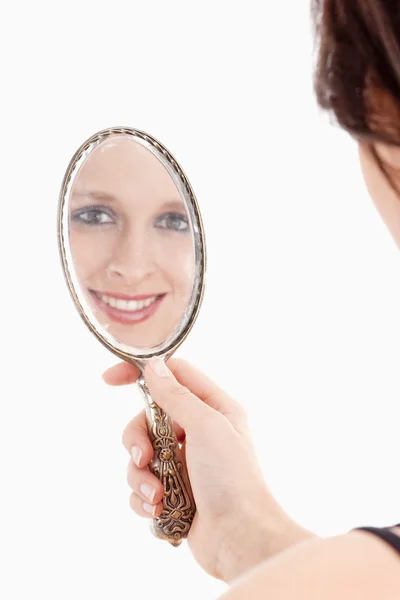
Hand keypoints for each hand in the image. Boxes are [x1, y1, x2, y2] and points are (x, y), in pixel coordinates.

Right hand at [103, 358, 313, 581]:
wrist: (240, 540)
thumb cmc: (232, 479)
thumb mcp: (206, 427)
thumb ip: (176, 396)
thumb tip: (153, 367)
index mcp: (213, 408)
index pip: (173, 375)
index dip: (142, 373)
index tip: (110, 379)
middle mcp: (198, 432)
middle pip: (148, 419)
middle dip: (138, 440)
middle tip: (144, 458)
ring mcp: (184, 463)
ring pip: (141, 455)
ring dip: (142, 476)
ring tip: (157, 495)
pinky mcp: (173, 492)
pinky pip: (142, 485)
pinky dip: (144, 497)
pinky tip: (157, 509)